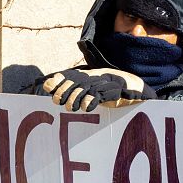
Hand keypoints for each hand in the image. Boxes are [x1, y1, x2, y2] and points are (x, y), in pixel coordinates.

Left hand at [41, 68, 156, 111]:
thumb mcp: (91, 91)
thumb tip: (48, 87)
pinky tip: (87, 107)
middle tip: (58, 102)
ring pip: (85, 88)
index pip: (68, 75)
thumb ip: (73, 89)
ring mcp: (106, 83)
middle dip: (63, 91)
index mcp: (88, 75)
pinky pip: (100, 95)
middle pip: (74, 82)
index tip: (47, 87)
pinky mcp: (115, 91)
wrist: (136, 88)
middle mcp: (95, 77)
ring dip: (75, 98)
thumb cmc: (111, 91)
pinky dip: (90, 101)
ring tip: (73, 108)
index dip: (57, 80)